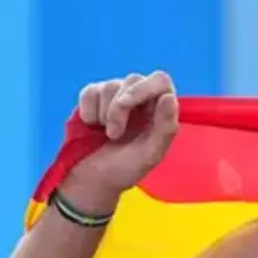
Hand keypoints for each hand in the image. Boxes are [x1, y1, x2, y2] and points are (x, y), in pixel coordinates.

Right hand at [60, 71, 179, 211]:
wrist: (90, 178)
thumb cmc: (125, 169)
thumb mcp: (150, 155)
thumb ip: (165, 127)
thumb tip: (168, 97)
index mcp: (160, 111)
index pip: (161, 80)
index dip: (145, 88)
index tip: (127, 104)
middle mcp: (141, 98)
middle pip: (133, 79)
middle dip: (120, 108)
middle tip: (114, 135)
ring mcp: (116, 96)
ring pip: (110, 85)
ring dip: (105, 114)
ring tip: (107, 135)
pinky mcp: (93, 98)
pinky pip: (90, 92)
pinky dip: (89, 111)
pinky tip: (92, 127)